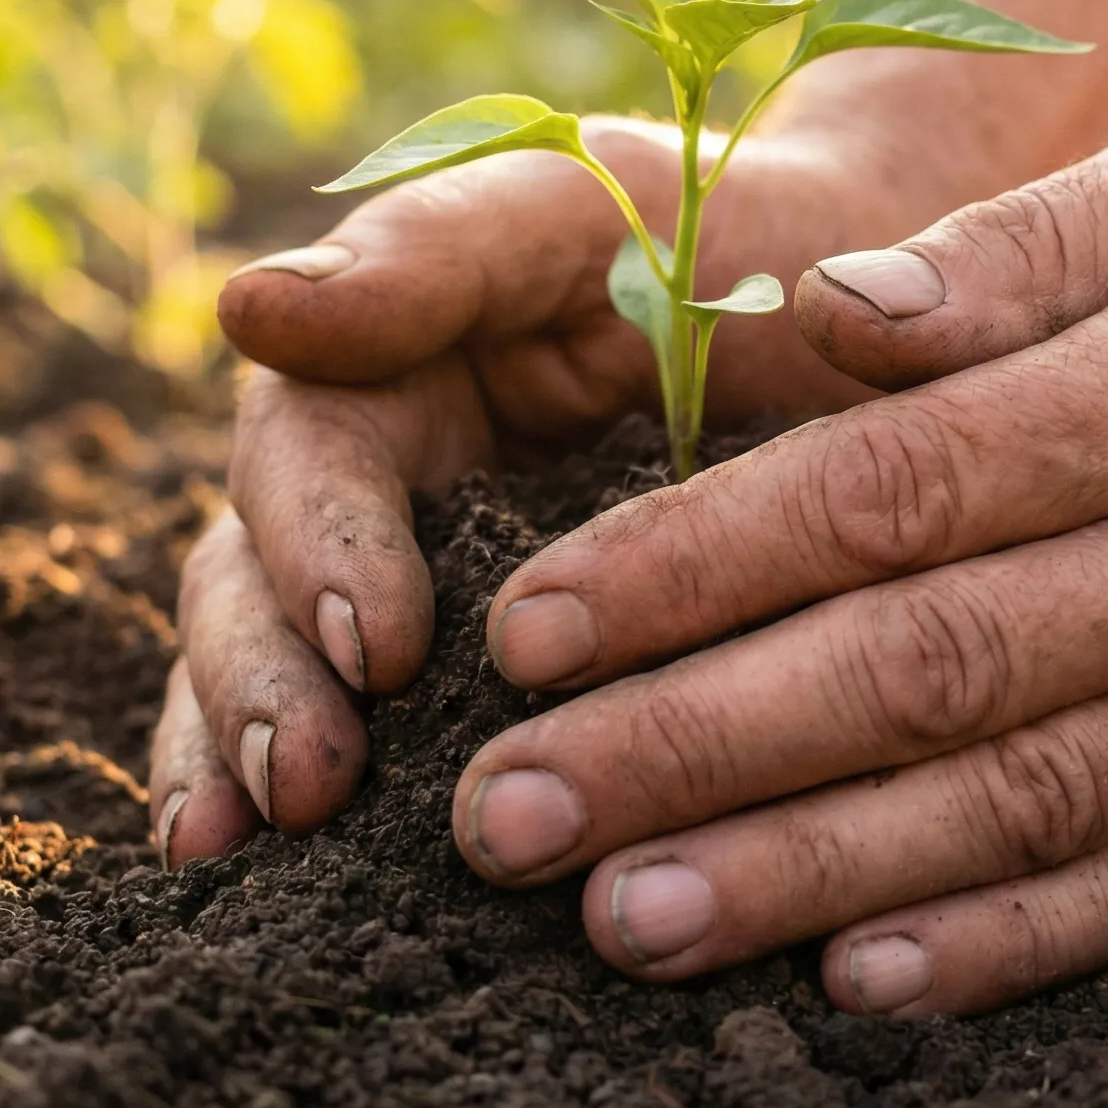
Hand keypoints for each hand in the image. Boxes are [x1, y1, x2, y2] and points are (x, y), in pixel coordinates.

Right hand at [148, 119, 942, 864]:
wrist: (871, 329)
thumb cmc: (724, 242)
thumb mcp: (588, 213)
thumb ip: (435, 252)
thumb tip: (247, 308)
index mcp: (380, 372)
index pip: (303, 456)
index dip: (314, 544)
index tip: (371, 640)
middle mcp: (369, 491)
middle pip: (255, 586)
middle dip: (259, 685)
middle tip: (302, 786)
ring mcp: (410, 591)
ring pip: (280, 676)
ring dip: (248, 760)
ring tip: (236, 858)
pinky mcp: (472, 683)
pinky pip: (377, 751)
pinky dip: (316, 822)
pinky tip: (284, 894)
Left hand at [450, 97, 1107, 1014]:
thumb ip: (1005, 251)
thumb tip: (809, 320)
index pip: (882, 498)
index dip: (691, 566)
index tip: (528, 630)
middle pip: (910, 673)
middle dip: (688, 750)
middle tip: (502, 817)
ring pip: (1009, 806)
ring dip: (801, 874)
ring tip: (622, 922)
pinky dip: (1009, 945)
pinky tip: (860, 981)